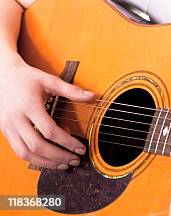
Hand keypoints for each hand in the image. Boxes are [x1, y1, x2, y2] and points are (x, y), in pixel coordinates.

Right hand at [0, 54, 95, 169]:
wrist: (1, 75)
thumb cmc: (27, 77)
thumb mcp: (50, 80)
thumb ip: (72, 90)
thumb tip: (93, 96)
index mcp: (29, 106)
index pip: (49, 131)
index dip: (67, 142)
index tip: (80, 148)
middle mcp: (16, 119)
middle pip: (37, 146)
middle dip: (58, 156)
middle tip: (74, 160)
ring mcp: (7, 127)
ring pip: (25, 153)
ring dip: (46, 162)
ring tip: (63, 165)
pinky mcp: (4, 131)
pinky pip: (18, 151)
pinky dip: (34, 159)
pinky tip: (48, 160)